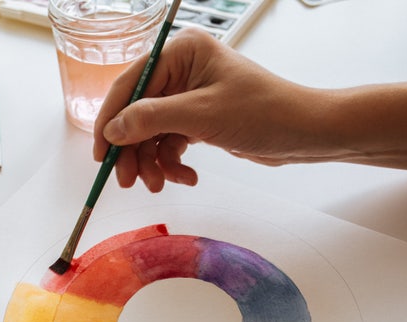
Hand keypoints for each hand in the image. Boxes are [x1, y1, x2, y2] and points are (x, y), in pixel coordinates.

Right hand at [93, 28, 326, 191]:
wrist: (306, 133)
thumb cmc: (265, 112)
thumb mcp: (201, 115)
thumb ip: (151, 119)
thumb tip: (112, 130)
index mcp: (181, 52)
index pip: (130, 85)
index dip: (110, 120)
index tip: (101, 152)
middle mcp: (181, 70)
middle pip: (136, 113)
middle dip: (132, 150)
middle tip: (128, 180)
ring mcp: (188, 97)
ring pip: (150, 133)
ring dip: (151, 162)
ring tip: (160, 184)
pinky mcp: (196, 119)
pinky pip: (168, 144)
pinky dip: (171, 164)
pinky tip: (186, 176)